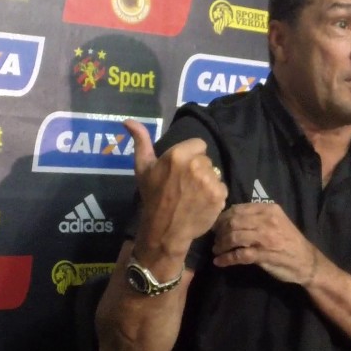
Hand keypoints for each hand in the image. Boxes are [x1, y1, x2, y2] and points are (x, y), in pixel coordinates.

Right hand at [126, 119, 226, 258]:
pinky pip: (222, 188)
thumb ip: (141, 141)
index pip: (199, 144)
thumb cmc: (152, 197)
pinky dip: (214, 195)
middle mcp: (197, 165)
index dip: (191, 155)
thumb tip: (128, 120)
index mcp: (179, 154)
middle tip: (184, 184)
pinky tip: (201, 203)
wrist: (164, 229)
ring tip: (192, 195)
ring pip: (215, 174)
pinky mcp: (220, 195)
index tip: (181, 169)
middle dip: (198, 169)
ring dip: (207, 182)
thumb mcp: (143, 168)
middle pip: (206, 160)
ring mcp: (210, 181)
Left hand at [212, 203, 323, 284]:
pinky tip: (219, 262)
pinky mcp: (263, 255)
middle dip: (219, 231)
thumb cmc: (289, 241)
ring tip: (217, 250)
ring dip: (221, 245)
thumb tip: (229, 217)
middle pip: (233, 222)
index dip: (223, 218)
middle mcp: (267, 221)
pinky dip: (226, 259)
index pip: (238, 209)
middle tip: (215, 239)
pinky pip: (238, 255)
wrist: (307, 261)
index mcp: (269, 209)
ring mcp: (265, 238)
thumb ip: (257, 217)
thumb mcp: (277, 221)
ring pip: (233, 237)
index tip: (216, 226)